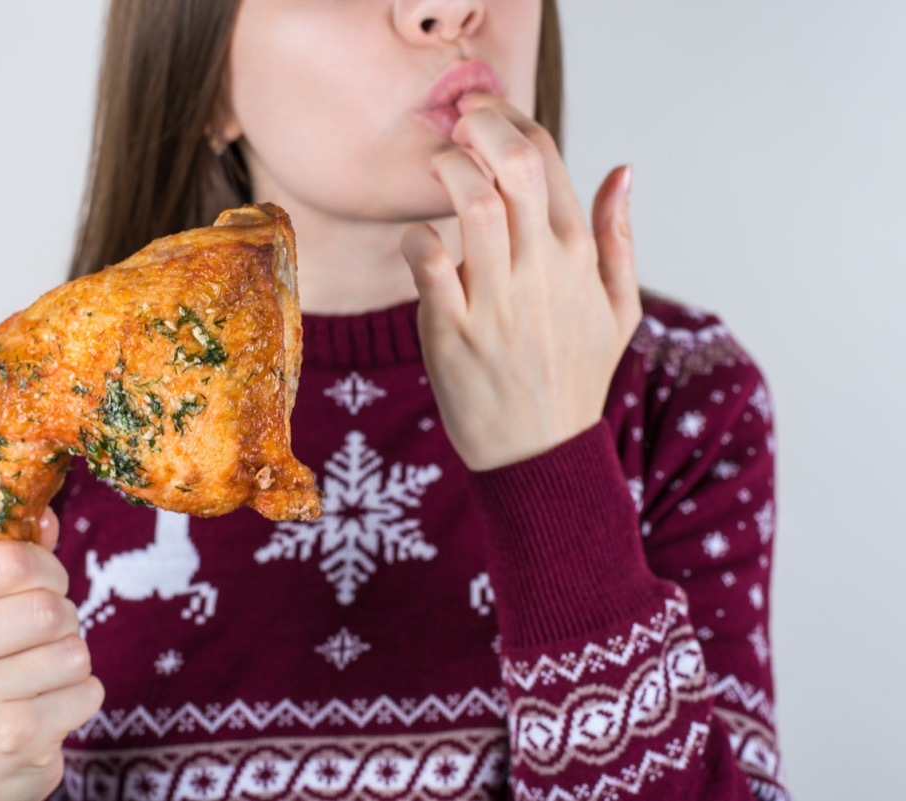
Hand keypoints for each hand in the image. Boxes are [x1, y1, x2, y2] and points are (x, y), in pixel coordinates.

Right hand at [0, 510, 102, 800]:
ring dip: (72, 661)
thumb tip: (44, 516)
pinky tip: (47, 709)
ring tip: (40, 677)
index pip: (8, 559)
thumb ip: (8, 559)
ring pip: (72, 650)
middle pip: (45, 607)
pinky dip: (82, 697)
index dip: (46, 568)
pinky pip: (86, 691)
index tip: (44, 585)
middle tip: (41, 641)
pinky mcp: (9, 739)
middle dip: (63, 619)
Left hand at [401, 94, 641, 469]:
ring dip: (448, 170)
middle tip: (455, 123)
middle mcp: (541, 270)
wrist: (541, 454)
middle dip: (479, 126)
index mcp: (578, 255)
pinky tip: (419, 241)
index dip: (510, 120)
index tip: (483, 115)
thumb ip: (618, 238)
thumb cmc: (574, 376)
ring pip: (472, 206)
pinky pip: (428, 263)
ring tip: (437, 168)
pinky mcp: (453, 331)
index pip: (547, 158)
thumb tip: (623, 170)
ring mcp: (497, 300)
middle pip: (513, 167)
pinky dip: (417, 239)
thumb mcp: (618, 309)